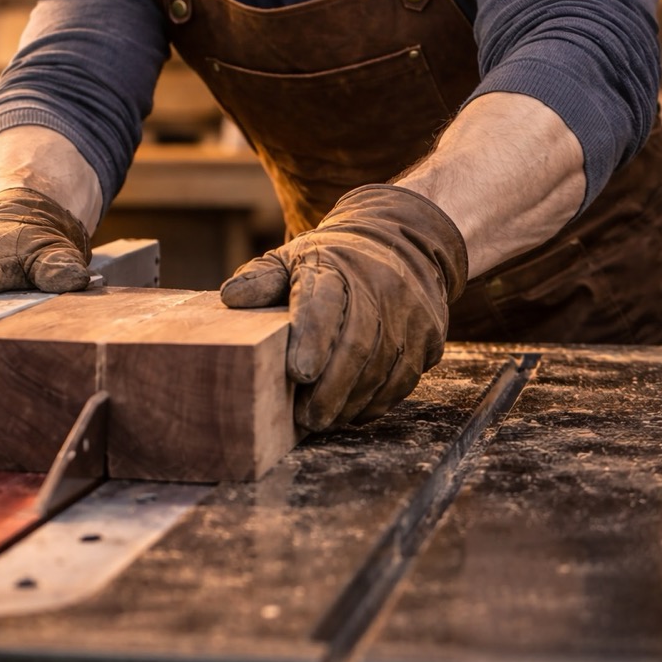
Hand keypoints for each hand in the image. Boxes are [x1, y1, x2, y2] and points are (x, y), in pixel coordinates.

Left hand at [220, 185, 466, 429]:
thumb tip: (231, 299)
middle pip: (357, 344)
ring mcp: (410, 311)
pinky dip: (378, 401)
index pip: (323, 302)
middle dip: (331, 389)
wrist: (402, 241)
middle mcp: (379, 286)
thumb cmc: (334, 260)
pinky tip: (355, 410)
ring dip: (353, 401)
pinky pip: (406, 378)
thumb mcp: (293, 257)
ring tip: (326, 420)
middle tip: (306, 420)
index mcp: (336, 266)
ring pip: (384, 368)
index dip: (312, 337)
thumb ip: (262, 279)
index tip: (297, 372)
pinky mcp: (431, 333)